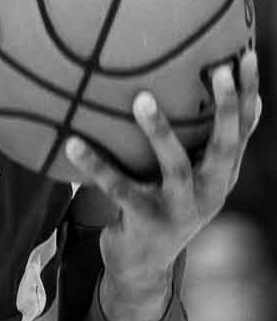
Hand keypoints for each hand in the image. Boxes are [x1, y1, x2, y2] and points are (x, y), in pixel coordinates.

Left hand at [66, 51, 260, 320]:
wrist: (144, 265)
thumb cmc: (165, 201)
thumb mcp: (190, 174)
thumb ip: (196, 138)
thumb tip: (198, 80)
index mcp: (222, 174)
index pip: (243, 130)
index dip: (247, 94)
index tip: (246, 55)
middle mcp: (210, 192)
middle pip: (225, 147)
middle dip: (225, 109)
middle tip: (219, 70)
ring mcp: (180, 209)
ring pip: (175, 167)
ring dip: (160, 133)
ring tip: (141, 99)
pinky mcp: (146, 221)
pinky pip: (118, 188)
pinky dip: (95, 165)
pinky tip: (73, 142)